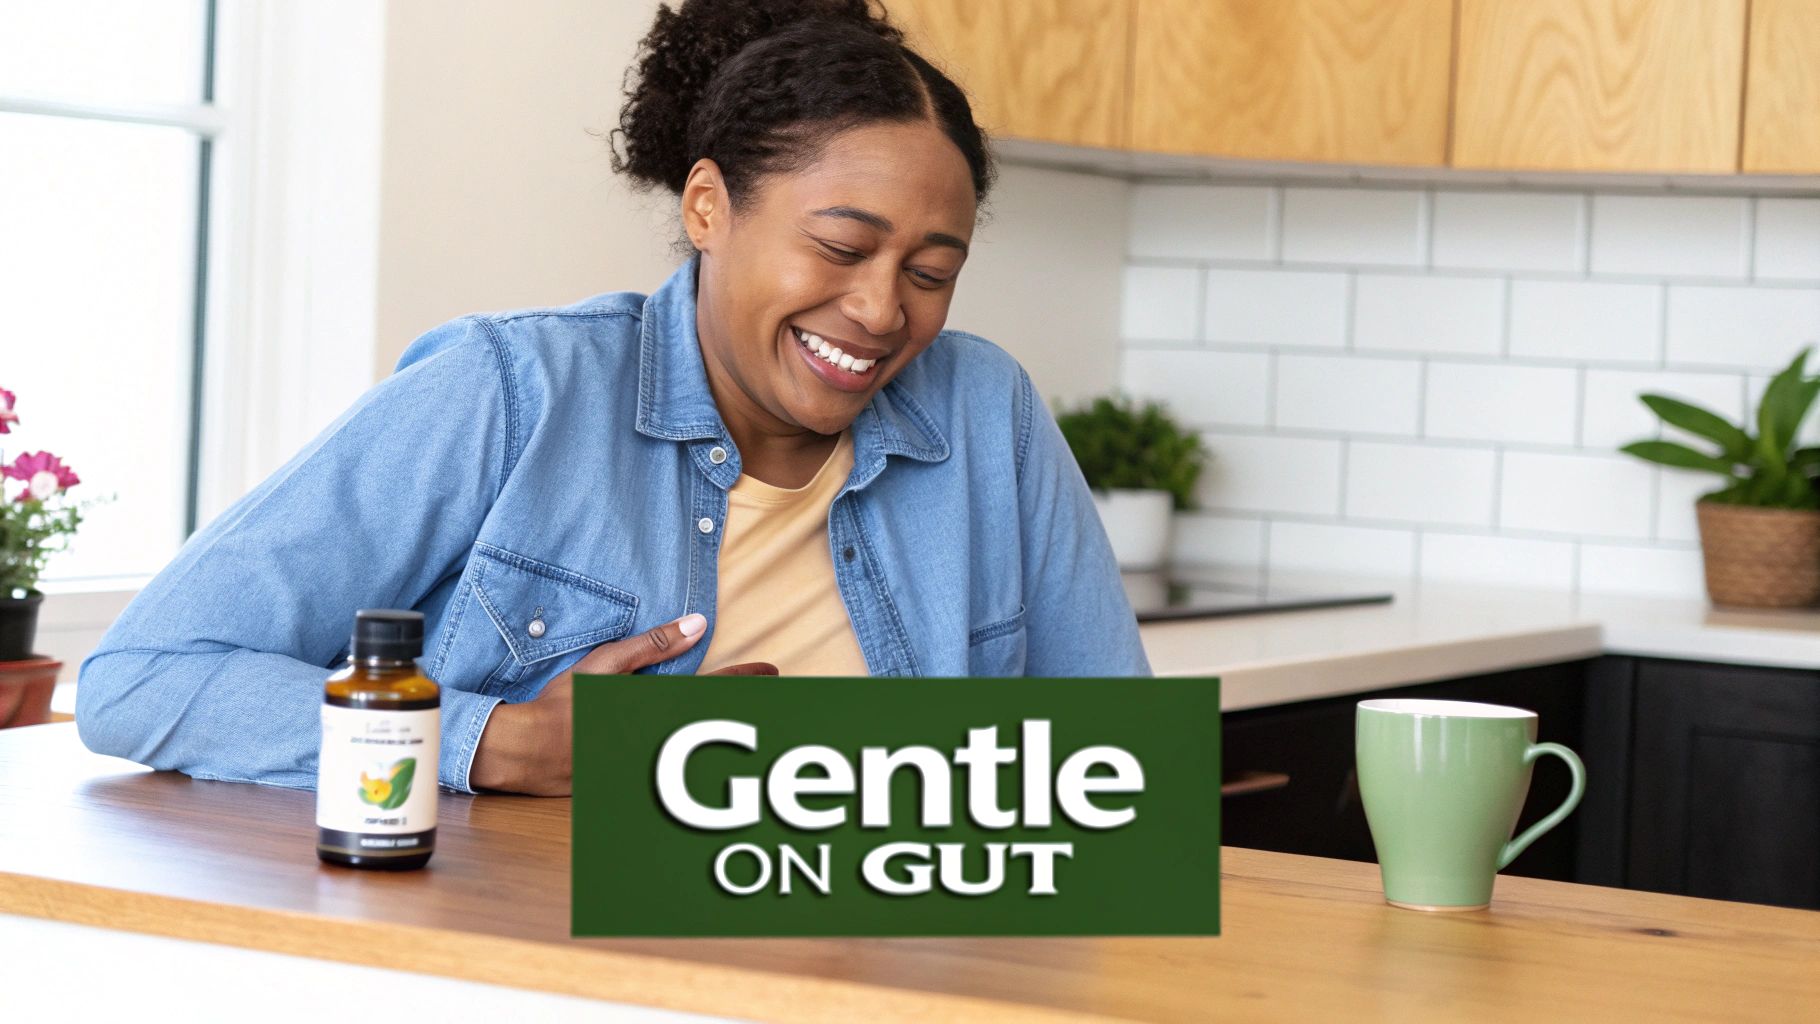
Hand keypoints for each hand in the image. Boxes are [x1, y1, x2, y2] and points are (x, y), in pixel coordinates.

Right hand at [469, 613, 775, 795]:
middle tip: (775, 695)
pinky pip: (677, 764)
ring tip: (752, 720)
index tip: (773, 671)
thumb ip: (654, 645)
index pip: (717, 689)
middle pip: (719, 722)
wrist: (529, 753)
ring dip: (726, 732)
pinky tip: (706, 751)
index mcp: (658, 706)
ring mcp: (652, 762)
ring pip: (702, 746)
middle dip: (748, 708)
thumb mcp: (607, 664)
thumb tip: (697, 623)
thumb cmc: (563, 704)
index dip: (748, 679)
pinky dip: (696, 755)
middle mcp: (662, 737)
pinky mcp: (639, 779)